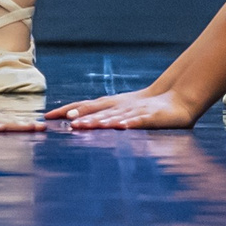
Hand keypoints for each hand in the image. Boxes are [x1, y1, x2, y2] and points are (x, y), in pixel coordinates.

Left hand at [48, 85, 201, 130]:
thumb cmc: (147, 107)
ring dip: (98, 121)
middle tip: (66, 123)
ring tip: (84, 126)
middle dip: (81, 116)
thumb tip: (77, 124)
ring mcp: (135, 111)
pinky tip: (121, 127)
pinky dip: (130, 123)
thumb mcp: (123, 111)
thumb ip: (104, 117)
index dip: (67, 109)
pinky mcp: (152, 118)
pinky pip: (139, 121)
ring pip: (114, 116)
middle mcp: (120, 105)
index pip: (85, 105)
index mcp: (112, 103)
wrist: (177, 98)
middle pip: (97, 110)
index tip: (47, 116)